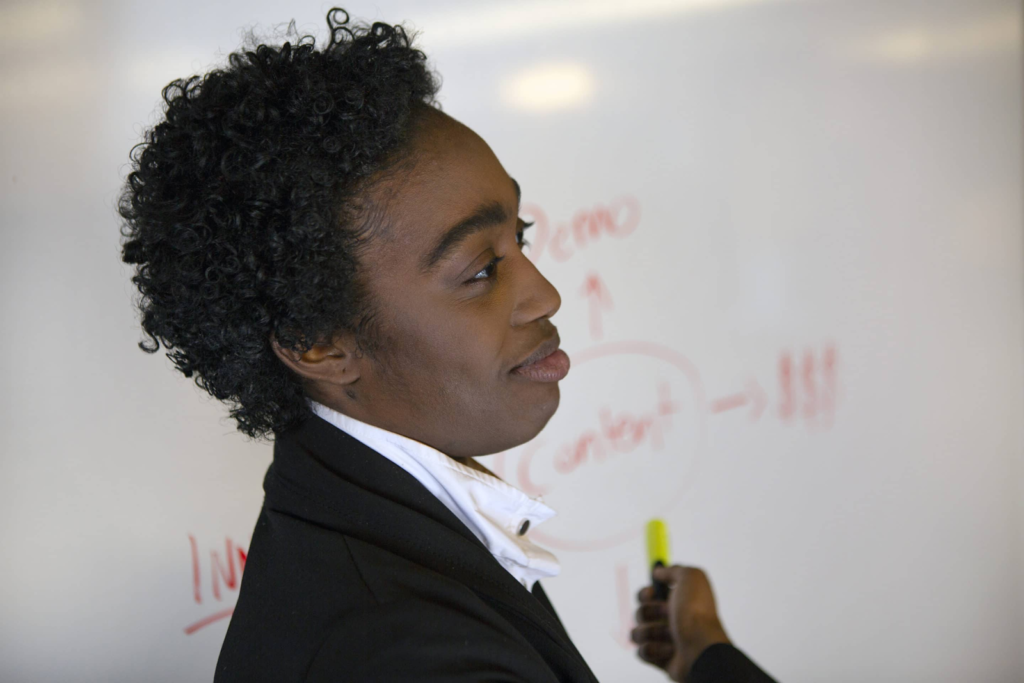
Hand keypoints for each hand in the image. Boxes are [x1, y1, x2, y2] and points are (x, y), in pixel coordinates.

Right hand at [631, 565, 730, 681]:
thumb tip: (658, 572)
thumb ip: (674, 570)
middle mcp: (671, 620)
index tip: (651, 593)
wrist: (702, 648)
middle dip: (648, 611)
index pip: (649, 595)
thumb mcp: (691, 577)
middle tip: (665, 613)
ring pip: (637, 631)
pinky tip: (668, 650)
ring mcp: (664, 640)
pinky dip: (652, 650)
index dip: (645, 593)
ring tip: (668, 634)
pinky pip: (641, 651)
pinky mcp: (659, 659)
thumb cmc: (697, 612)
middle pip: (641, 611)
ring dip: (649, 631)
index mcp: (677, 603)